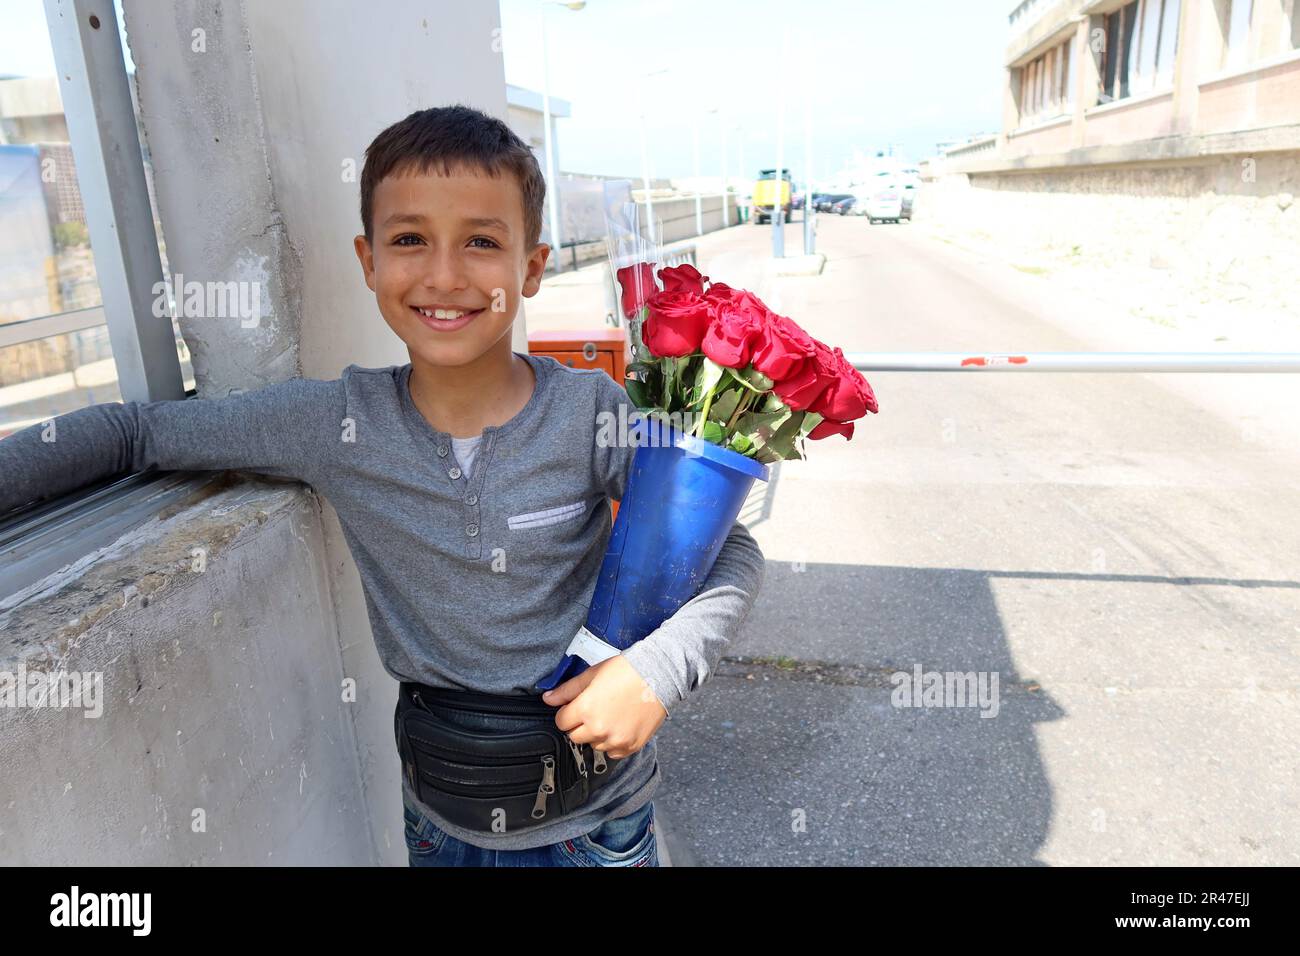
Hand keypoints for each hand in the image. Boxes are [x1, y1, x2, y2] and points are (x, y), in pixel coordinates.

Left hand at [542, 655, 667, 758]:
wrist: (658, 676)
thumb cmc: (625, 671)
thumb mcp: (591, 674)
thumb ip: (567, 690)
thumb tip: (547, 699)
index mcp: (585, 709)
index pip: (561, 721)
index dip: (567, 712)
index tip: (576, 705)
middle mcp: (598, 729)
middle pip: (574, 737)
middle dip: (579, 724)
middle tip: (594, 709)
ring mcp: (615, 740)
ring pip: (593, 745)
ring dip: (596, 734)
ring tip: (610, 715)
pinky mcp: (630, 746)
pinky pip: (612, 752)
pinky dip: (613, 742)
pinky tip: (620, 725)